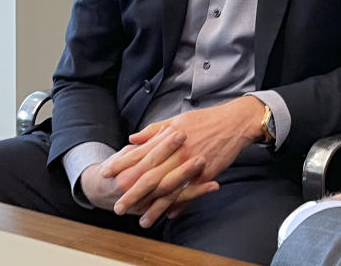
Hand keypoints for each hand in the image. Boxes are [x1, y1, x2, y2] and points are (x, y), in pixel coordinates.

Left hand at [101, 96, 264, 221]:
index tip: (104, 174)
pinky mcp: (207, 173)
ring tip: (142, 221)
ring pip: (170, 189)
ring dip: (155, 207)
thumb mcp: (177, 119)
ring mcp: (192, 164)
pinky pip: (190, 192)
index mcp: (169, 138)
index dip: (120, 164)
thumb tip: (132, 139)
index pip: (139, 153)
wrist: (235, 122)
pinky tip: (169, 214)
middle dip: (133, 193)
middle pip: (151, 176)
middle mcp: (178, 152)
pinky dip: (180, 204)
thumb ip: (154, 131)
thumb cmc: (206, 120)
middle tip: (118, 207)